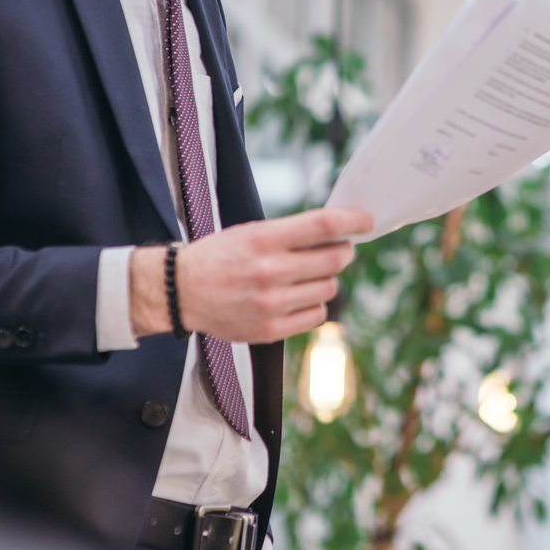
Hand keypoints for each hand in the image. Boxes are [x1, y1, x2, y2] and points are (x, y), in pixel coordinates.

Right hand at [129, 208, 374, 343]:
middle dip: (343, 252)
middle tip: (336, 250)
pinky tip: (298, 297)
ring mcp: (271, 303)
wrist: (182, 291)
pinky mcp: (271, 329)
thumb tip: (340, 232)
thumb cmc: (221, 256)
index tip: (367, 220)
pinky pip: (317, 315)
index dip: (353, 220)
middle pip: (336, 259)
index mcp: (265, 239)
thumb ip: (293, 233)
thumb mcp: (252, 232)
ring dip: (325, 279)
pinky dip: (315, 304)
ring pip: (330, 288)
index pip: (323, 226)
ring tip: (304, 276)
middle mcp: (270, 271)